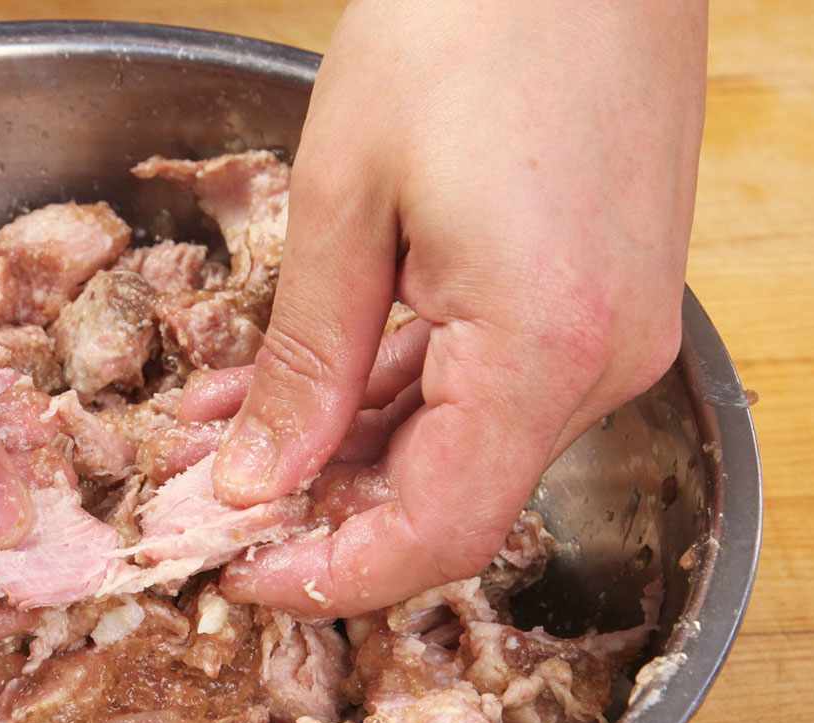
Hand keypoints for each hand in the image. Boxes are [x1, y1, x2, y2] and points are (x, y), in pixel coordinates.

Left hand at [212, 0, 705, 616]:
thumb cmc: (469, 22)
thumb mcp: (348, 202)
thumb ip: (306, 365)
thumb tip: (258, 482)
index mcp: (544, 351)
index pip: (434, 534)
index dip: (328, 576)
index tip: (238, 574)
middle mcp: (598, 364)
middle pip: (446, 503)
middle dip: (315, 510)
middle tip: (208, 494)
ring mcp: (605, 333)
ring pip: (455, 446)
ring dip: (336, 448)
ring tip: (220, 428)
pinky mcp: (592, 298)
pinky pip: (480, 384)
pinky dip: (387, 394)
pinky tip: (296, 382)